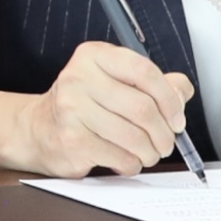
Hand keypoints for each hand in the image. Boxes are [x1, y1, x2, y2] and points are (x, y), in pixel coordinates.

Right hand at [3, 41, 198, 177]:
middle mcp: (80, 78)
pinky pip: (119, 157)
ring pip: (134, 136)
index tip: (177, 118)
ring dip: (150, 152)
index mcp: (95, 56)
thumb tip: (182, 91)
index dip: (169, 98)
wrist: (38, 129)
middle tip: (166, 142)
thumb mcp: (115, 82)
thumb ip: (152, 83)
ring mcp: (72, 109)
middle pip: (143, 108)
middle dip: (163, 133)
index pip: (144, 71)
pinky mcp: (72, 140)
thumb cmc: (82, 105)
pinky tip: (127, 160)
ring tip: (149, 153)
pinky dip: (132, 164)